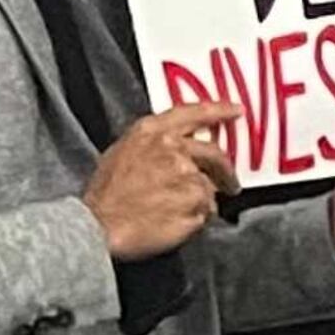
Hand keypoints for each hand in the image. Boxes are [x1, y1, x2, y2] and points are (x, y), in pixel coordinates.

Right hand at [85, 102, 240, 260]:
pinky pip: (206, 211)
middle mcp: (174, 149)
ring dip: (200, 201)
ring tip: (174, 213)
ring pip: (209, 187)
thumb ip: (155, 146)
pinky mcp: (197, 201)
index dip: (219, 111)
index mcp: (152, 132)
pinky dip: (196, 217)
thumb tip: (180, 150)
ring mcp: (188, 175)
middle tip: (231, 184)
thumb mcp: (122, 153)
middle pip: (215, 154)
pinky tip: (173, 222)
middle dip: (226, 171)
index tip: (237, 111)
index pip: (194, 113)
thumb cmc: (105, 195)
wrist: (98, 224)